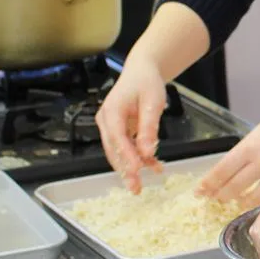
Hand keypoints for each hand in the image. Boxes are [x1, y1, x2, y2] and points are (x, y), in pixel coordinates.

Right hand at [97, 56, 168, 192]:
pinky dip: (138, 157)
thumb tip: (147, 152)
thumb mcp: (152, 103)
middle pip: (113, 149)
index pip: (117, 137)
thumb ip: (149, 128)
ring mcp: (110, 126)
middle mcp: (106, 120)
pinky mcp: (118, 130)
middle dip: (125, 169)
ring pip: (118, 152)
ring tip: (142, 183)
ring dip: (131, 167)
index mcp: (112, 110)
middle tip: (135, 188)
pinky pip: (126, 147)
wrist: (142, 71)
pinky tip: (153, 165)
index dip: (126, 156)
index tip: (136, 171)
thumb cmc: (146, 82)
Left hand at [197, 98, 259, 206]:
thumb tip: (235, 166)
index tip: (200, 191)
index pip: (221, 171)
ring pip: (251, 198)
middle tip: (214, 198)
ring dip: (240, 201)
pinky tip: (259, 200)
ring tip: (236, 202)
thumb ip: (249, 149)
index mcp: (251, 145)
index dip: (208, 185)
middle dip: (220, 195)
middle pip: (232, 188)